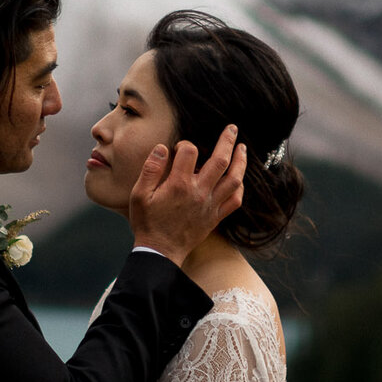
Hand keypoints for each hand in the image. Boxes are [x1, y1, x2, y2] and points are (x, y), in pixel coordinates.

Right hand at [127, 123, 247, 265]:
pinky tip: (239, 179)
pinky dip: (240, 188)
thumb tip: (163, 148)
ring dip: (240, 162)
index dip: (184, 144)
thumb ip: (151, 169)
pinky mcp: (215, 217)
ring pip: (234, 180)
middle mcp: (199, 192)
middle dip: (228, 141)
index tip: (179, 148)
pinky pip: (235, 201)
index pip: (189, 151)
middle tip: (232, 128)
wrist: (160, 253)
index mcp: (179, 184)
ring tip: (242, 149)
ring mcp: (210, 205)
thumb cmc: (147, 223)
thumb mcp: (139, 195)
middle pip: (220, 160)